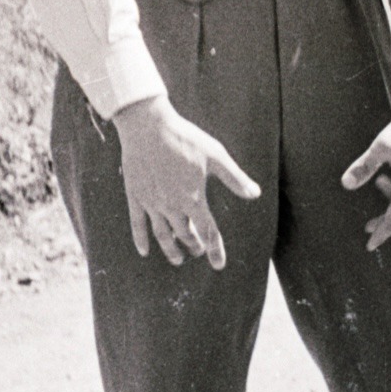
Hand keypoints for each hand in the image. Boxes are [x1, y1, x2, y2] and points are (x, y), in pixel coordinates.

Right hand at [112, 95, 260, 268]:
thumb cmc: (184, 138)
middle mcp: (172, 206)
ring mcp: (152, 203)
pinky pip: (137, 224)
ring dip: (171, 250)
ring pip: (163, 235)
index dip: (215, 250)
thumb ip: (234, 178)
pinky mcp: (135, 196)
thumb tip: (255, 194)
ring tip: (177, 260)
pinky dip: (140, 239)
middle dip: (194, 246)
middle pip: (185, 235)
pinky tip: (144, 251)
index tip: (218, 265)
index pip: (208, 232)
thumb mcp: (214, 155)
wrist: (148, 126)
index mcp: (193, 198)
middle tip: (199, 251)